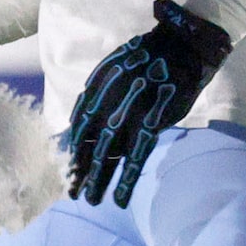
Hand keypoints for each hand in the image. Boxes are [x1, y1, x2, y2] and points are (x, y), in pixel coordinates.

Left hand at [66, 0, 232, 207]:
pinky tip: (118, 199)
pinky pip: (137, 158)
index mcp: (94, 94)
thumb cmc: (144, 60)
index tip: (66, 168)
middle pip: (87, 146)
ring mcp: (129, 115)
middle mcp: (107, 106)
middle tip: (70, 193)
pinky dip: (126, 180)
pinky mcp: (153, 123)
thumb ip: (95, 98)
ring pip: (108, 156)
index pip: (77, 131)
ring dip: (98, 181)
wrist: (179, 44)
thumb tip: (80, 125)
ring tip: (89, 201)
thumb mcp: (110, 73)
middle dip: (78, 171)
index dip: (71, 151)